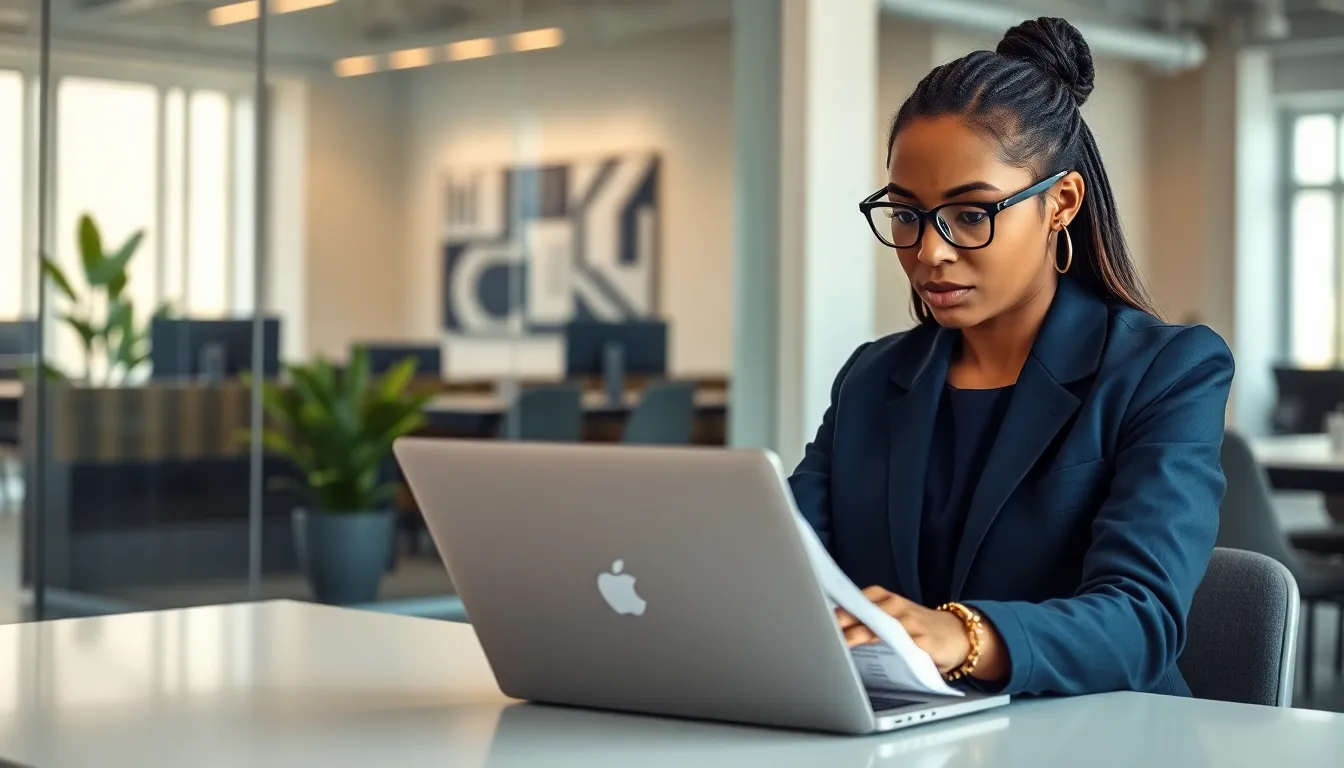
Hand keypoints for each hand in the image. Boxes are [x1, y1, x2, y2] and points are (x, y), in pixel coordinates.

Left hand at [836, 586, 1004, 680]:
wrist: (959, 635)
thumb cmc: (918, 626)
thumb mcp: (894, 616)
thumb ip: (869, 619)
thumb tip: (833, 626)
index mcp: (886, 599)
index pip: (859, 599)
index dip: (840, 607)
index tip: (821, 615)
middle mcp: (896, 607)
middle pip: (866, 612)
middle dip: (845, 621)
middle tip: (826, 629)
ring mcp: (910, 624)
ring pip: (880, 627)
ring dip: (859, 634)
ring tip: (842, 642)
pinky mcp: (923, 642)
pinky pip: (902, 646)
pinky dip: (888, 649)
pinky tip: (874, 656)